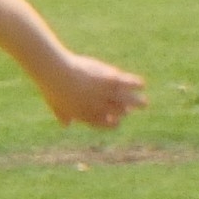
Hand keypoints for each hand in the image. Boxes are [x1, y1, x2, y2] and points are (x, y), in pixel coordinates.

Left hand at [34, 52, 148, 129]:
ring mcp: (107, 94)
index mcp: (87, 116)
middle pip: (118, 111)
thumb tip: (65, 124)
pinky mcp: (111, 80)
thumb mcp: (57, 105)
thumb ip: (63, 115)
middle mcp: (100, 107)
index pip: (104, 124)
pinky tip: (142, 84)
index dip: (112, 123)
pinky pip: (127, 83)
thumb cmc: (53, 88)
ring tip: (144, 103)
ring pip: (127, 100)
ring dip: (137, 102)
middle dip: (124, 111)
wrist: (57, 74)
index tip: (116, 122)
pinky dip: (136, 84)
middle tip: (129, 109)